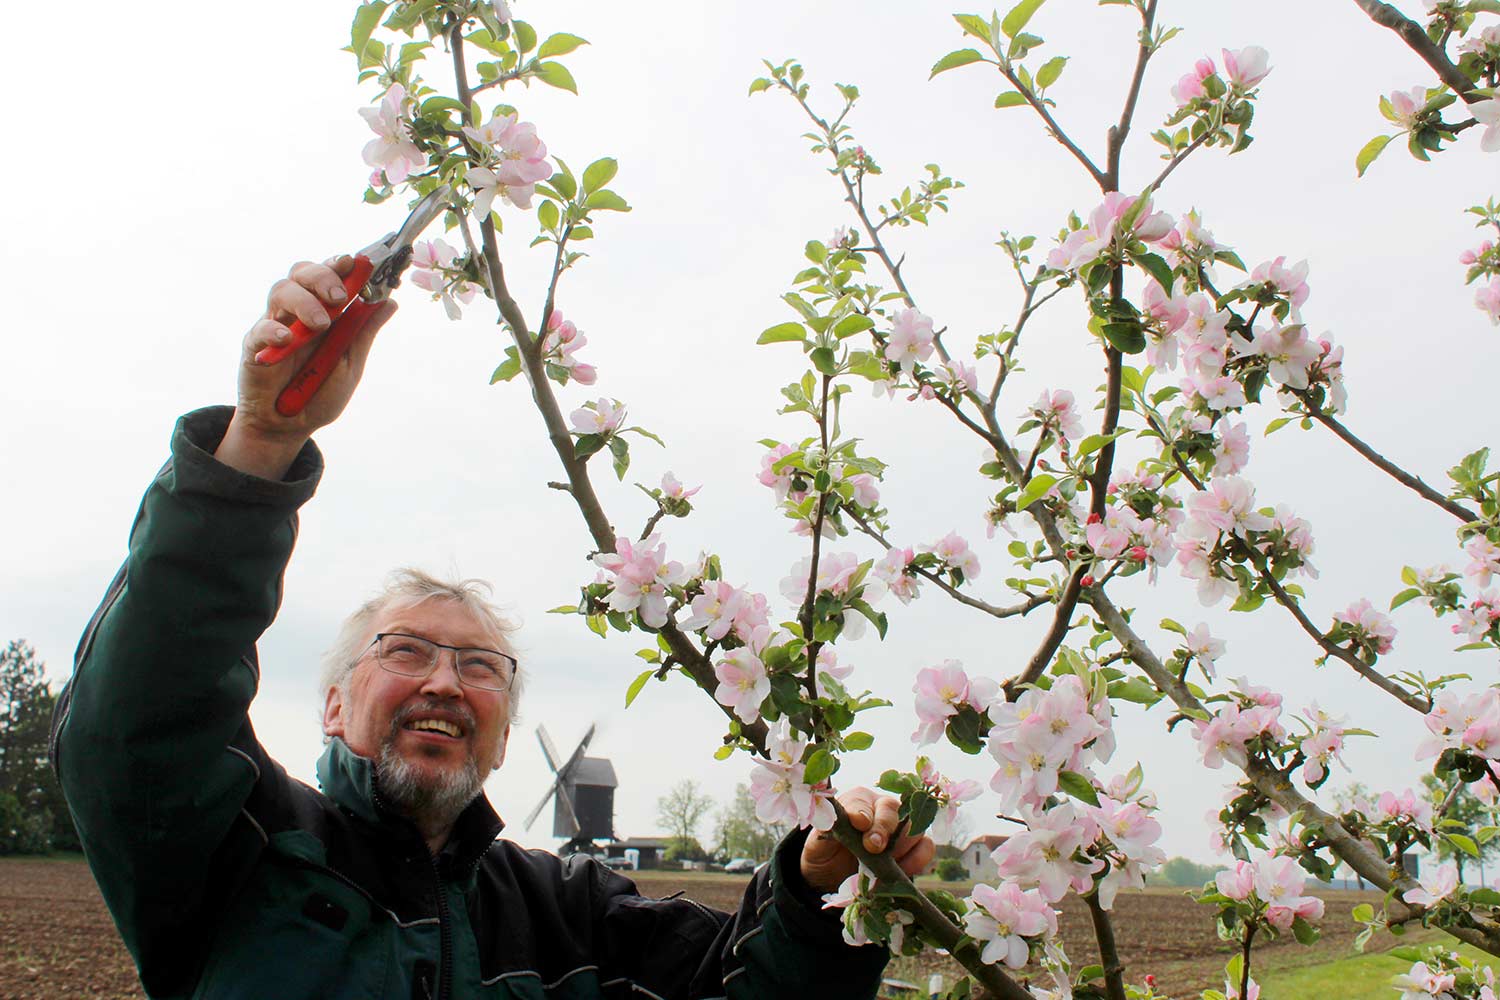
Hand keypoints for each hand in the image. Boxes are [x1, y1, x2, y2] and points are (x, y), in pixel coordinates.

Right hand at [216, 257, 397, 478]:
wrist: (289, 426)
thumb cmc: (320, 393)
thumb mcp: (350, 363)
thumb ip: (364, 332)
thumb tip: (391, 301)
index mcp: (325, 311)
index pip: (329, 274)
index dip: (341, 264)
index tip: (354, 262)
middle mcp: (298, 311)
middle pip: (302, 272)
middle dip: (322, 276)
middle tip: (339, 297)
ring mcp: (275, 324)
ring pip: (281, 290)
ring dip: (304, 301)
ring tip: (320, 325)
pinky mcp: (254, 344)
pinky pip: (260, 327)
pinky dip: (274, 329)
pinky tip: (286, 340)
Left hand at [799, 786, 935, 892]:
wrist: (833, 878)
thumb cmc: (825, 853)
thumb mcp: (818, 843)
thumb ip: (826, 831)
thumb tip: (830, 819)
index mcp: (856, 802)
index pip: (862, 802)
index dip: (862, 812)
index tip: (858, 824)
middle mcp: (881, 810)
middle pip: (892, 810)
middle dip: (883, 828)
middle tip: (873, 846)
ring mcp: (900, 829)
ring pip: (912, 826)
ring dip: (901, 846)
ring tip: (886, 863)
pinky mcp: (913, 849)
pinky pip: (926, 847)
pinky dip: (917, 859)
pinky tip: (900, 871)